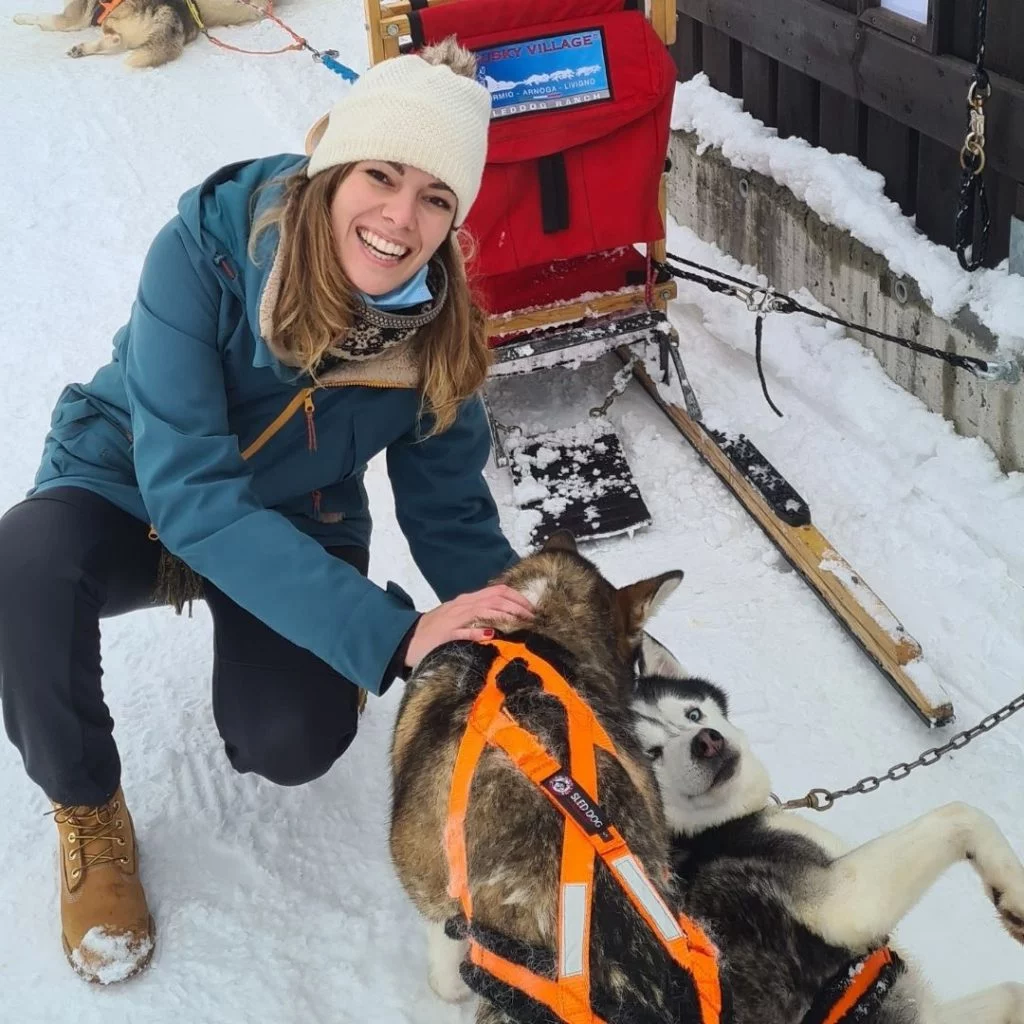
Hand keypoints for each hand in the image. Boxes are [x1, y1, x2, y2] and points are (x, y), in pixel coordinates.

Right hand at [405, 585, 534, 666]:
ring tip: (520, 622)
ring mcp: (454, 619)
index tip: (533, 608)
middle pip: (495, 598)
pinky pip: (463, 631)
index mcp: (467, 600)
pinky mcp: (445, 634)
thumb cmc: (436, 630)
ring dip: (504, 615)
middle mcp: (462, 605)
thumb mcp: (460, 619)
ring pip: (483, 610)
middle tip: (533, 617)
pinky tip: (490, 634)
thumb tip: (505, 619)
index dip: (518, 598)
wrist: (408, 639)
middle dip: (517, 606)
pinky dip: (477, 631)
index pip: (498, 591)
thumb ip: (480, 616)